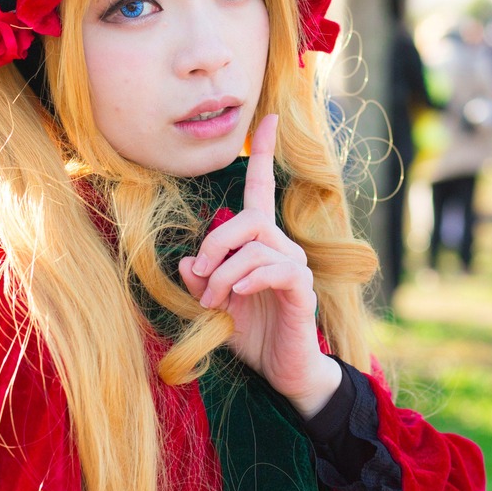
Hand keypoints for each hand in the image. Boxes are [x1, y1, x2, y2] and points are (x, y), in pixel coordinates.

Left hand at [178, 114, 342, 417]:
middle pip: (248, 219)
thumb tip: (189, 259)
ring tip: (212, 301)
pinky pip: (276, 269)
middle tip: (201, 278)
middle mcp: (282, 247)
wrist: (283, 372)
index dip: (265, 154)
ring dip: (224, 273)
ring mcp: (295, 267)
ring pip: (256, 246)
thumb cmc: (250, 334)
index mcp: (261, 243)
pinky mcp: (302, 290)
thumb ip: (198, 280)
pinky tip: (238, 299)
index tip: (268, 118)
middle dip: (216, 243)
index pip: (263, 189)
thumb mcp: (212, 305)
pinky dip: (249, 280)